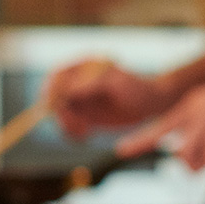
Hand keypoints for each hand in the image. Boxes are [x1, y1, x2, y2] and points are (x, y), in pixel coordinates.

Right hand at [47, 59, 174, 139]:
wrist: (151, 104)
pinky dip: (71, 132)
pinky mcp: (83, 115)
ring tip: (82, 133)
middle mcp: (76, 81)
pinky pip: (68, 124)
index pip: (57, 77)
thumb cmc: (137, 88)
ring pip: (59, 113)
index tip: (58, 107)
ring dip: (65, 125)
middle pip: (53, 96)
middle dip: (60, 113)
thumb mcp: (116, 82)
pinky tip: (84, 137)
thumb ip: (92, 83)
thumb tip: (68, 90)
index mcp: (82, 66)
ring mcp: (78, 99)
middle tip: (75, 125)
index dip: (53, 92)